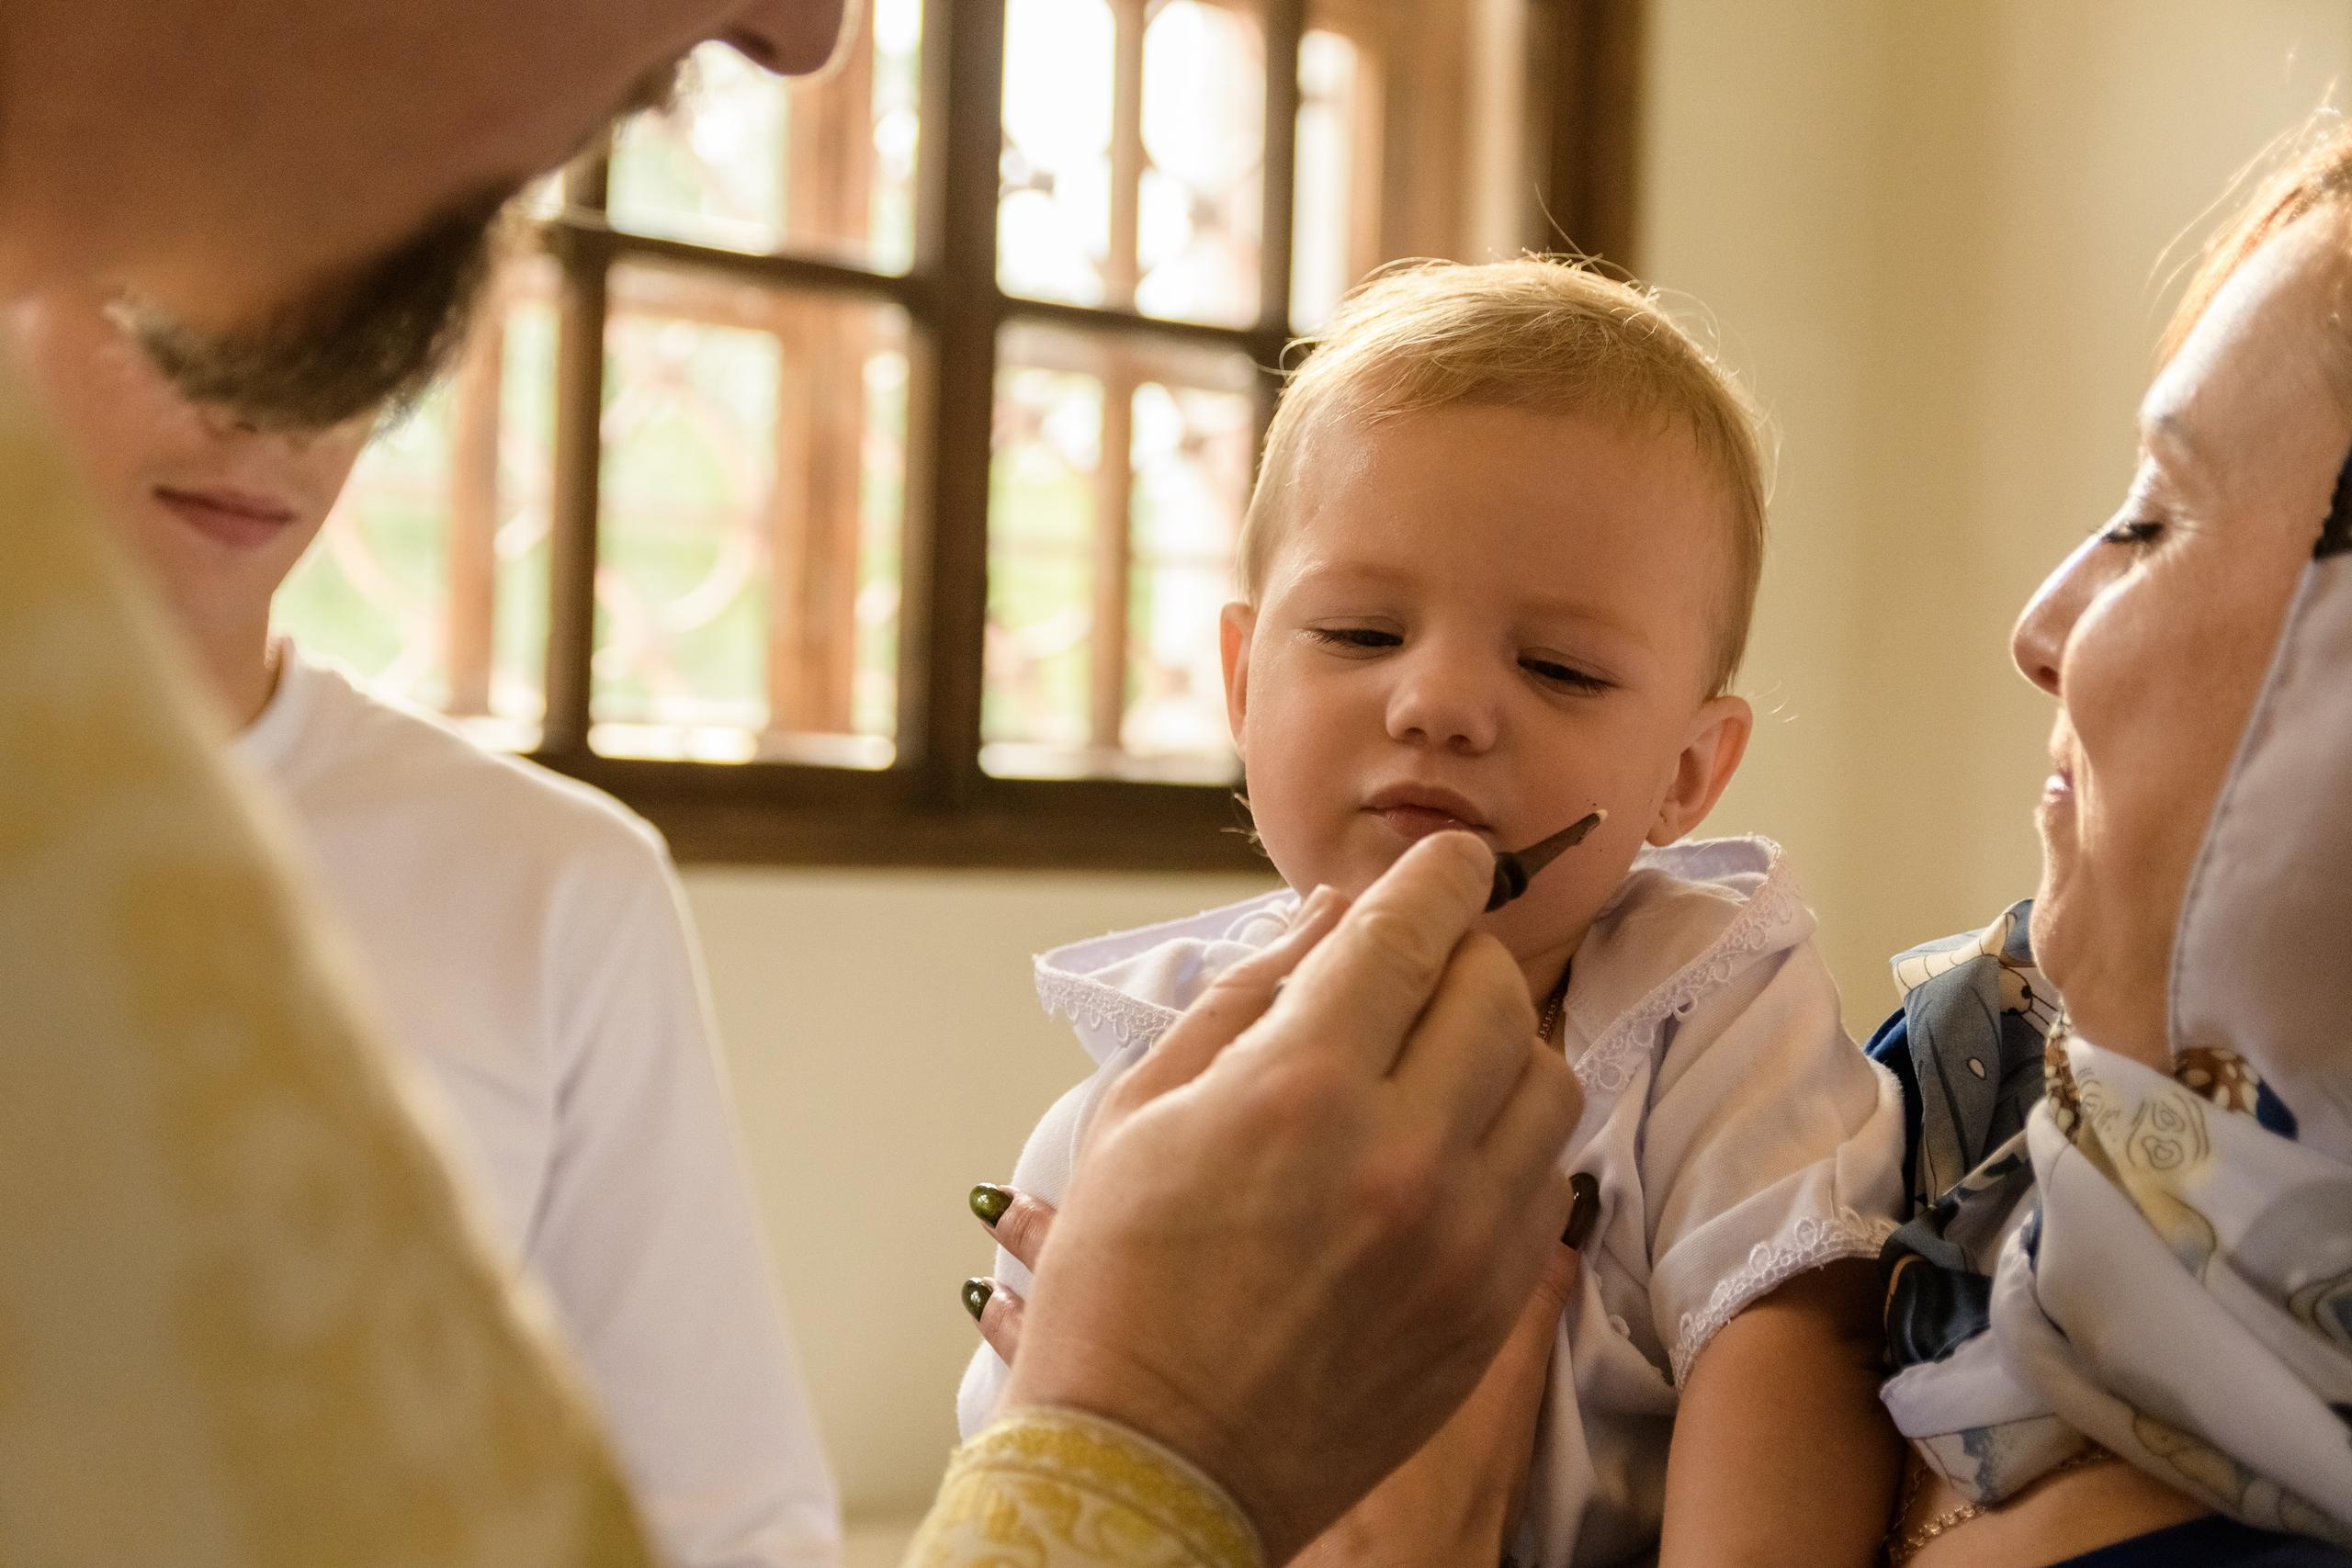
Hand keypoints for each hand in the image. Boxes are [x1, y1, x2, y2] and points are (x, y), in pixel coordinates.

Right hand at [998, 833, 1584, 1564]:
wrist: (1156, 1463)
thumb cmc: (1122, 1284)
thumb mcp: (1143, 1110)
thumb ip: (1247, 994)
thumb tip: (1329, 916)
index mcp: (1299, 1090)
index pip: (1412, 930)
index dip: (1440, 872)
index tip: (1453, 856)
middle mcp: (1401, 1155)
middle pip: (1495, 990)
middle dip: (1462, 953)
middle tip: (1421, 965)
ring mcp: (1462, 1237)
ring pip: (1548, 1078)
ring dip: (1501, 1044)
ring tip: (1439, 1062)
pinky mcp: (1492, 1304)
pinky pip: (1550, 1177)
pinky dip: (1511, 1138)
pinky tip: (1448, 1150)